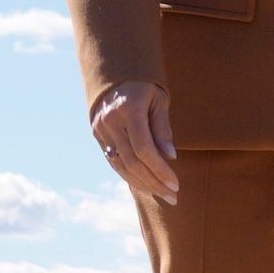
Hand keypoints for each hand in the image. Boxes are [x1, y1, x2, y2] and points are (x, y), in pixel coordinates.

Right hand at [93, 79, 177, 205]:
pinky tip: (146, 186)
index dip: (160, 170)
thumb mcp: (159, 101)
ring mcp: (101, 129)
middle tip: (173, 197)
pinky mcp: (97, 135)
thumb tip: (171, 157)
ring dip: (143, 184)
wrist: (115, 75)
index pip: (144, 149)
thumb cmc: (145, 87)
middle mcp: (111, 122)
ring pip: (121, 165)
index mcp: (128, 111)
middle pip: (133, 162)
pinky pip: (114, 161)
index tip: (176, 184)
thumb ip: (163, 129)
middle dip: (155, 182)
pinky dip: (130, 176)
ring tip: (163, 195)